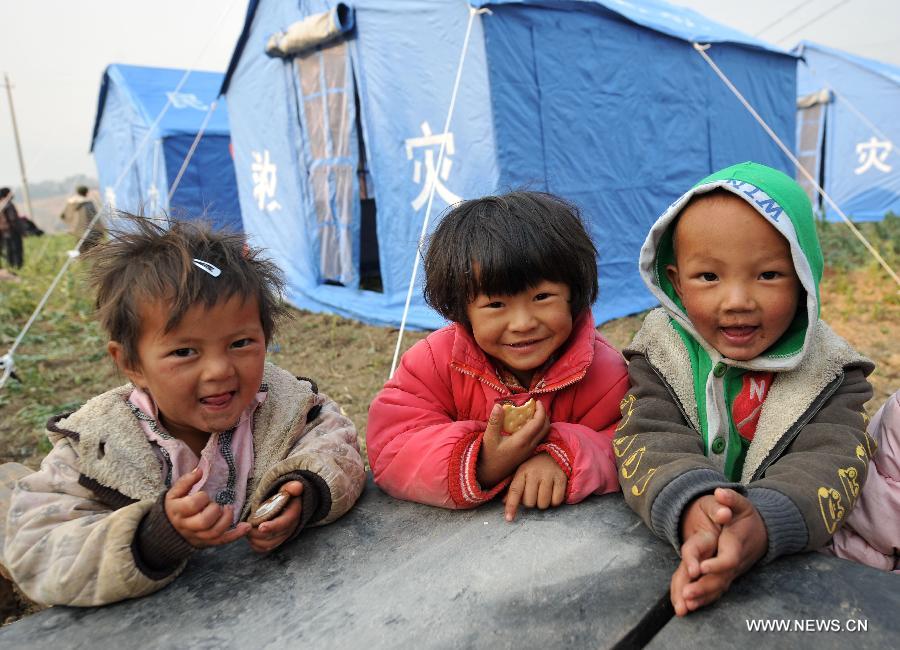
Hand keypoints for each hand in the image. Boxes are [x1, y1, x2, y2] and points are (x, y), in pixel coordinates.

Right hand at [165, 467, 249, 547]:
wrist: (168, 529)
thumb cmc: (176, 506)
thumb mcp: (174, 493)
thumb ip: (186, 481)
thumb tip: (200, 470)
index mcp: (178, 512)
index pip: (192, 505)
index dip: (202, 498)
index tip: (204, 495)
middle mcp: (187, 526)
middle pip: (204, 522)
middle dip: (215, 510)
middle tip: (217, 504)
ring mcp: (197, 536)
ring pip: (214, 533)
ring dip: (226, 520)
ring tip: (229, 509)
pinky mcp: (206, 542)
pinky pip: (222, 541)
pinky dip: (236, 535)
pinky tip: (246, 527)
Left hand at [247, 481, 304, 552]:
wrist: (285, 501)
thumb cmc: (283, 494)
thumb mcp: (288, 487)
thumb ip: (290, 487)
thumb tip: (296, 487)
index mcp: (293, 513)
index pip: (285, 523)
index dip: (273, 526)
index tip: (261, 527)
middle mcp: (290, 527)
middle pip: (274, 536)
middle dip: (258, 533)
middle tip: (244, 526)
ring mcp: (283, 536)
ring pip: (268, 544)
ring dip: (255, 539)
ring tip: (245, 529)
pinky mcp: (275, 541)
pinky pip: (265, 548)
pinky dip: (255, 545)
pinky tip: (249, 536)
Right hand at [477, 401, 550, 488]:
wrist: (489, 474)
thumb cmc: (488, 456)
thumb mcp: (489, 438)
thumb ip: (495, 421)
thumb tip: (499, 405)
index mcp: (522, 441)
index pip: (538, 422)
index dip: (540, 410)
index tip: (537, 401)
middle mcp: (530, 446)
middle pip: (546, 427)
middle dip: (544, 414)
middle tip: (536, 405)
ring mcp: (530, 450)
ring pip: (544, 433)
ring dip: (542, 421)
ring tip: (533, 413)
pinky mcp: (528, 453)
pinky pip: (539, 438)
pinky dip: (539, 428)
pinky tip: (528, 425)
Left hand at [503, 452, 566, 520]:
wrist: (554, 455)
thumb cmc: (534, 468)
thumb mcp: (521, 473)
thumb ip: (513, 488)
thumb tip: (504, 502)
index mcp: (522, 471)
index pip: (515, 491)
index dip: (511, 506)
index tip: (509, 518)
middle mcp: (535, 473)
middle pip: (530, 502)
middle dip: (531, 503)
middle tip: (534, 495)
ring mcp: (549, 476)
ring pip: (543, 504)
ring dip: (543, 503)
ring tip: (543, 494)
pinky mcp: (561, 479)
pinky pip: (556, 501)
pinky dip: (554, 501)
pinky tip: (552, 493)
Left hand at [672, 489, 766, 615]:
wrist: (763, 532)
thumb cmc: (747, 516)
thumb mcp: (741, 503)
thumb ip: (731, 498)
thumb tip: (720, 493)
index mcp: (736, 544)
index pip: (728, 559)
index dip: (716, 565)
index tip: (700, 568)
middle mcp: (734, 562)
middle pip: (720, 579)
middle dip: (703, 587)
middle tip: (686, 594)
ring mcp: (731, 572)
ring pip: (717, 588)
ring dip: (701, 598)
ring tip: (684, 606)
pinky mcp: (726, 577)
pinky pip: (715, 591)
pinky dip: (703, 600)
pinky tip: (689, 608)